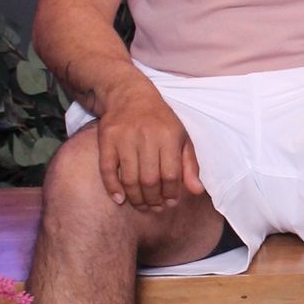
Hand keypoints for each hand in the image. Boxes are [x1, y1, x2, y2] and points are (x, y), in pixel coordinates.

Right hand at [97, 80, 204, 210]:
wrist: (130, 95)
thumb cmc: (160, 121)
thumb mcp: (181, 137)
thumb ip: (190, 165)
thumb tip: (197, 191)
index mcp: (169, 136)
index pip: (171, 175)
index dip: (171, 194)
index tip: (170, 202)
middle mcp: (147, 136)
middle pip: (149, 180)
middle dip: (153, 200)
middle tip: (154, 208)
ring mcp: (124, 137)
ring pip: (129, 178)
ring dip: (135, 198)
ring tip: (141, 205)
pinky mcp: (106, 139)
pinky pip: (107, 169)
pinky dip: (112, 188)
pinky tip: (120, 199)